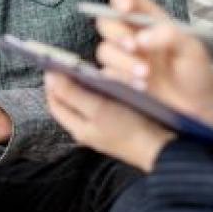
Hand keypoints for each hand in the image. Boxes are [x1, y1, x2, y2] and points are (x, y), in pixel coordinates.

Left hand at [45, 71, 174, 171]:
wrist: (162, 148)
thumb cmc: (130, 130)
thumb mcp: (98, 109)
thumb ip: (72, 93)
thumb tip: (50, 77)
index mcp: (78, 128)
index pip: (55, 102)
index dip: (52, 82)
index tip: (53, 63)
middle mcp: (87, 130)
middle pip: (69, 102)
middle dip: (67, 83)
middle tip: (70, 63)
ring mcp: (102, 129)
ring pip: (86, 102)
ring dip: (85, 86)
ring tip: (88, 70)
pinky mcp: (117, 126)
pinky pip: (102, 105)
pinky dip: (101, 92)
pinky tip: (109, 83)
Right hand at [96, 0, 212, 127]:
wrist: (198, 107)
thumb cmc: (196, 71)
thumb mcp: (192, 50)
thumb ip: (171, 36)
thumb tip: (142, 38)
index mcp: (150, 19)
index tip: (125, 9)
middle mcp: (132, 35)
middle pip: (107, 22)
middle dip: (118, 34)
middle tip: (134, 47)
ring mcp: (124, 58)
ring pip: (104, 50)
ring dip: (122, 61)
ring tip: (145, 75)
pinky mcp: (118, 80)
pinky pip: (106, 75)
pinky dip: (121, 79)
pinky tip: (139, 87)